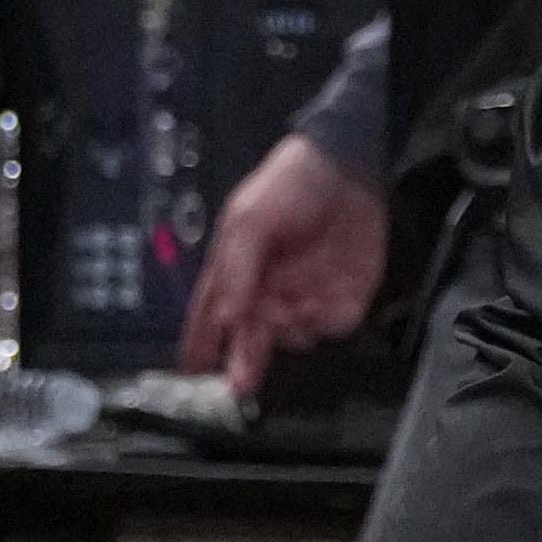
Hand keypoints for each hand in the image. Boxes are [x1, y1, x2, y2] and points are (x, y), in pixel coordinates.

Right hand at [177, 134, 389, 397]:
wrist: (346, 163)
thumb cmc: (289, 183)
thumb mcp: (249, 219)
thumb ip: (236, 269)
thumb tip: (226, 317)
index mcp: (237, 272)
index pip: (212, 319)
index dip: (201, 348)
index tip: (196, 375)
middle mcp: (270, 290)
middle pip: (252, 338)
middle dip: (246, 360)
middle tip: (243, 377)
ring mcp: (307, 294)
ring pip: (294, 337)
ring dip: (291, 331)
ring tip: (291, 309)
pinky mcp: (344, 293)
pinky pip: (336, 324)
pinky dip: (329, 321)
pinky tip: (321, 303)